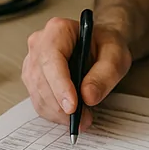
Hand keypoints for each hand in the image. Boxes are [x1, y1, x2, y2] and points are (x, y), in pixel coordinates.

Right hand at [22, 16, 132, 131]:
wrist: (100, 46)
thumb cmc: (105, 46)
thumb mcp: (116, 56)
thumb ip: (105, 75)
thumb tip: (88, 96)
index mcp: (58, 30)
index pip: (51, 59)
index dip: (60, 85)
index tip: (73, 107)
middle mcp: (40, 43)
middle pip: (41, 79)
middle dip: (61, 105)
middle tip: (83, 119)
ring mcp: (32, 61)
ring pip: (37, 93)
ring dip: (58, 112)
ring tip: (81, 119)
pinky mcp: (32, 78)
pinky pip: (38, 100)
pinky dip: (54, 113)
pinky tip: (70, 115)